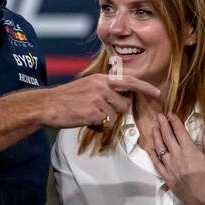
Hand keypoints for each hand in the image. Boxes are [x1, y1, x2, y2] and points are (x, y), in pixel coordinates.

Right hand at [44, 73, 159, 128]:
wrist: (47, 105)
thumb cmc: (65, 98)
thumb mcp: (86, 86)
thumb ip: (103, 90)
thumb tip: (119, 100)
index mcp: (101, 79)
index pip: (129, 81)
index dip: (144, 88)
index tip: (157, 93)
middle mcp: (102, 86)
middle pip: (124, 104)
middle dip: (116, 112)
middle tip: (99, 112)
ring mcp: (98, 99)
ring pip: (115, 116)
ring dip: (105, 119)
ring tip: (88, 114)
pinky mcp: (94, 112)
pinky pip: (105, 124)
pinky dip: (97, 125)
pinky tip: (84, 119)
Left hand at [147, 113, 204, 204]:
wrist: (199, 196)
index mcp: (188, 149)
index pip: (179, 131)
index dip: (174, 121)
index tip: (170, 114)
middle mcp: (176, 154)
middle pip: (167, 136)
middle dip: (162, 124)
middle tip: (159, 116)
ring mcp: (168, 164)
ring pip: (159, 146)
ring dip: (156, 135)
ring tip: (154, 127)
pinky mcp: (164, 174)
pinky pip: (156, 162)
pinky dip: (152, 153)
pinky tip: (150, 147)